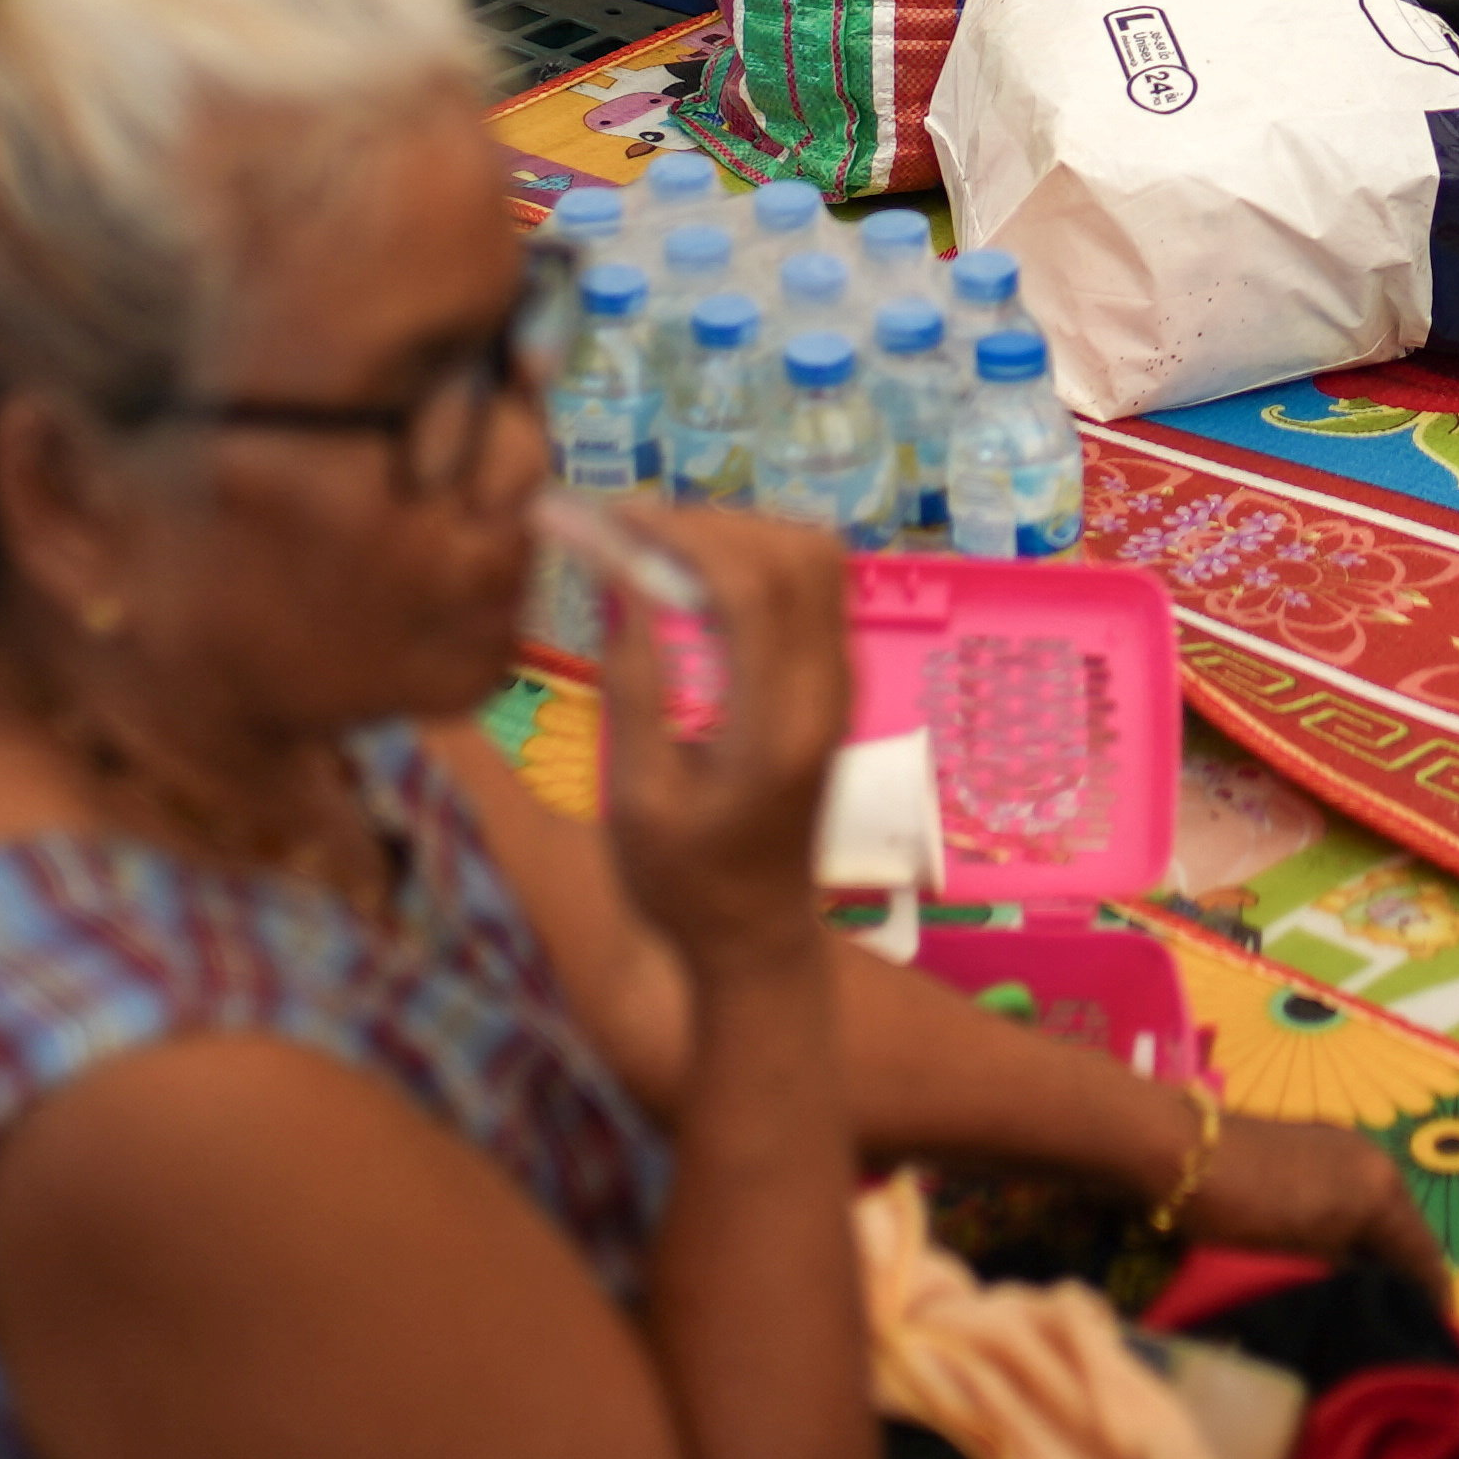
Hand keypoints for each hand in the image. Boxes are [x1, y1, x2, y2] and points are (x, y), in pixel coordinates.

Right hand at [589, 507, 857, 974]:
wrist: (756, 938)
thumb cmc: (683, 884)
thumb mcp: (636, 798)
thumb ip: (635, 688)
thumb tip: (619, 584)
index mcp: (779, 725)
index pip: (754, 585)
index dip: (684, 535)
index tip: (616, 519)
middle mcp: (828, 691)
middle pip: (797, 553)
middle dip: (712, 524)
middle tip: (633, 531)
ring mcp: (842, 684)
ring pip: (816, 559)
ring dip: (740, 535)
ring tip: (659, 551)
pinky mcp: (836, 683)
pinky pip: (816, 587)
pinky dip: (760, 560)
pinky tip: (697, 582)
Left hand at [1177, 1112, 1445, 1298]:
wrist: (1176, 1151)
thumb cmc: (1241, 1212)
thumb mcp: (1305, 1258)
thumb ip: (1352, 1278)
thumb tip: (1375, 1303)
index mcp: (1383, 1188)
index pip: (1425, 1259)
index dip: (1429, 1304)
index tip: (1424, 1342)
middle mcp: (1374, 1159)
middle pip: (1405, 1232)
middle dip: (1402, 1276)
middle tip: (1387, 1324)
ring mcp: (1342, 1145)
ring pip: (1377, 1212)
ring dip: (1375, 1251)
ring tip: (1356, 1296)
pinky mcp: (1311, 1142)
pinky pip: (1350, 1195)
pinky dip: (1350, 1227)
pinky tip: (1327, 1253)